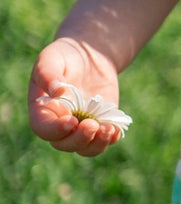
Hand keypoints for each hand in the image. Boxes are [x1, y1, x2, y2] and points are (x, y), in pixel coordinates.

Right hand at [28, 38, 124, 155]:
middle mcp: (59, 123)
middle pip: (65, 144)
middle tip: (92, 124)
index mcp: (42, 110)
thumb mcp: (52, 58)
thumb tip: (58, 91)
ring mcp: (80, 126)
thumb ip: (49, 74)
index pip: (43, 129)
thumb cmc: (64, 55)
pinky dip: (110, 138)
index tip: (71, 121)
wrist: (90, 55)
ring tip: (109, 129)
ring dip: (97, 144)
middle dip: (79, 139)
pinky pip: (104, 140)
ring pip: (85, 148)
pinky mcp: (100, 124)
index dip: (55, 131)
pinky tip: (115, 128)